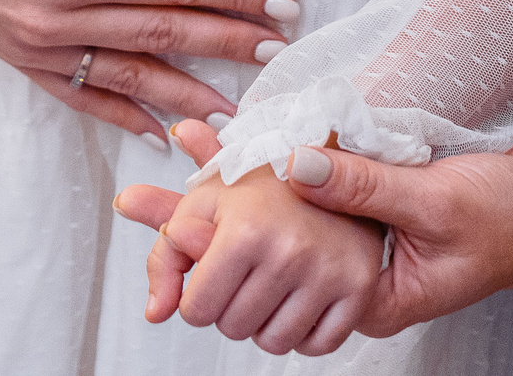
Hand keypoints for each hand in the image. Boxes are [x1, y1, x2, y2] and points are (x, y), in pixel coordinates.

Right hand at [0, 0, 298, 141]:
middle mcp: (56, 17)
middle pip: (164, 32)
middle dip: (229, 41)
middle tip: (280, 49)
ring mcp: (37, 47)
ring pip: (131, 75)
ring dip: (190, 93)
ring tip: (240, 108)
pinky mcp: (22, 61)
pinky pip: (83, 96)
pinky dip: (125, 115)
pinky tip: (162, 132)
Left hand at [121, 119, 512, 340]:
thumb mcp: (436, 197)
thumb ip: (363, 184)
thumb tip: (292, 162)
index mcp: (368, 299)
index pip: (274, 284)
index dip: (223, 250)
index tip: (175, 209)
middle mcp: (356, 281)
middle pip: (265, 261)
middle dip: (214, 222)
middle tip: (164, 168)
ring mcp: (362, 251)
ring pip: (284, 231)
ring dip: (243, 194)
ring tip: (190, 154)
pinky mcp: (372, 219)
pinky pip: (317, 202)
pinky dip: (283, 175)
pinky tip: (251, 144)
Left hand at [125, 124, 383, 355]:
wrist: (330, 167)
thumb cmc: (259, 188)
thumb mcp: (202, 203)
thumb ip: (164, 253)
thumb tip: (153, 312)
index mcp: (244, 230)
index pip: (197, 311)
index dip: (198, 297)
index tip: (214, 272)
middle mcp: (289, 252)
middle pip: (234, 330)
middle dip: (231, 307)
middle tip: (247, 270)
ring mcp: (328, 272)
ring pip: (274, 344)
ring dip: (267, 322)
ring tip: (273, 281)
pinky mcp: (359, 288)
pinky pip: (317, 345)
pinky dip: (305, 330)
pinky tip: (301, 294)